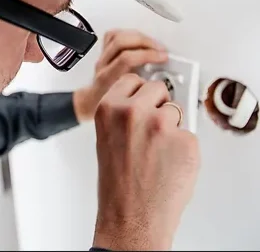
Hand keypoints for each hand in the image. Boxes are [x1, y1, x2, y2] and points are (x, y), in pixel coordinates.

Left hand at [73, 29, 167, 121]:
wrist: (92, 103)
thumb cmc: (107, 106)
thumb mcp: (127, 105)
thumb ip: (142, 94)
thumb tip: (165, 85)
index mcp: (107, 79)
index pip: (126, 58)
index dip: (148, 55)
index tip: (163, 58)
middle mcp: (103, 65)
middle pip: (121, 42)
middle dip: (145, 42)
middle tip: (160, 49)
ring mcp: (102, 57)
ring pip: (116, 36)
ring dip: (138, 36)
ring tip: (152, 43)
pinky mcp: (103, 52)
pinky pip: (112, 35)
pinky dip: (128, 34)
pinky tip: (139, 40)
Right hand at [93, 74, 199, 249]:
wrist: (131, 216)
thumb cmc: (117, 182)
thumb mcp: (106, 137)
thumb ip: (122, 114)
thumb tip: (146, 103)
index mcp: (109, 108)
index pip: (132, 80)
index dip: (140, 92)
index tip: (143, 98)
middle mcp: (133, 111)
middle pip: (157, 88)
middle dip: (158, 104)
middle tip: (152, 127)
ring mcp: (161, 125)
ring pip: (176, 110)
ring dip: (172, 126)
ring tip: (158, 150)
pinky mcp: (185, 140)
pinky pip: (189, 133)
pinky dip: (184, 147)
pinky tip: (169, 162)